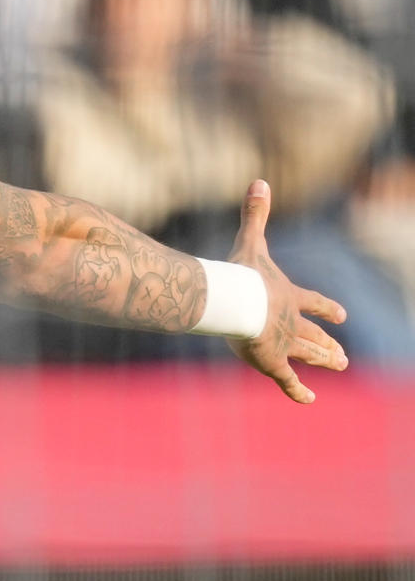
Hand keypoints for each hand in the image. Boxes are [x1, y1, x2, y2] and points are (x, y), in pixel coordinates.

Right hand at [227, 179, 348, 402]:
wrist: (237, 302)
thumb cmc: (241, 274)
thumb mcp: (250, 242)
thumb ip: (254, 214)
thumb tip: (260, 180)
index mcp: (288, 295)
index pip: (314, 303)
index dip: (328, 309)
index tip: (342, 316)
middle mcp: (291, 322)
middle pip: (315, 334)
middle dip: (329, 343)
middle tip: (343, 355)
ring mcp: (283, 343)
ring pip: (309, 355)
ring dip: (325, 361)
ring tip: (341, 365)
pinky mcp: (272, 362)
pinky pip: (288, 380)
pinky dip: (299, 391)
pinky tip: (311, 400)